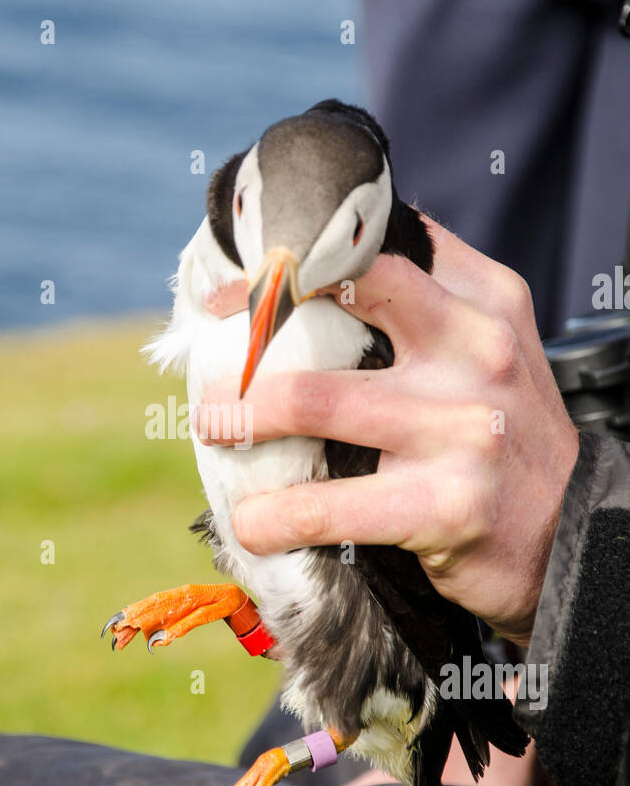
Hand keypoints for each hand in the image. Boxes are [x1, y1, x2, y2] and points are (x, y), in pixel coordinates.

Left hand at [199, 220, 579, 646]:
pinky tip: (252, 521)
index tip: (239, 293)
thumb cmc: (502, 437)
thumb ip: (419, 308)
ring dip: (240, 418)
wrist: (572, 536)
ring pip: (312, 400)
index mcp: (484, 300)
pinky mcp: (445, 504)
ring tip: (215, 427)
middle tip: (214, 366)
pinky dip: (271, 517)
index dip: (289, 263)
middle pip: (338, 299)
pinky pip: (326, 506)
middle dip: (254, 330)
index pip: (373, 249)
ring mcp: (464, 427)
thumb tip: (303, 286)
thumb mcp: (483, 351)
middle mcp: (479, 350)